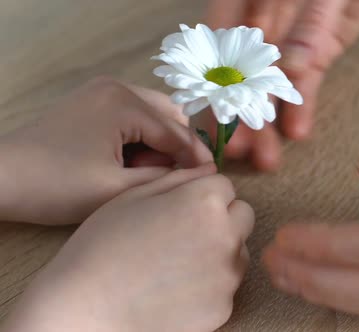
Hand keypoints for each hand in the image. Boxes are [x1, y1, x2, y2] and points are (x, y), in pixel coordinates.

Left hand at [0, 77, 211, 224]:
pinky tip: (133, 161)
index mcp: (124, 103)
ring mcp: (101, 91)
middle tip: (177, 177)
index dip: (196, 157)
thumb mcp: (117, 189)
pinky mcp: (91, 101)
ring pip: (152, 114)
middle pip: (169, 115)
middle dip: (178, 146)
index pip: (176, 131)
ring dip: (160, 141)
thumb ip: (165, 178)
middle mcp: (116, 87)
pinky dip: (141, 136)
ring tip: (151, 171)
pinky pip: (132, 115)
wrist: (1, 178)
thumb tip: (201, 173)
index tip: (212, 179)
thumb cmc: (56, 185)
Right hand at [3, 167, 253, 331]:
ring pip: (238, 252)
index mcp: (206, 201)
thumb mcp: (135, 196)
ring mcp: (228, 276)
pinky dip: (209, 286)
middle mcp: (227, 236)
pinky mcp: (223, 308)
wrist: (86, 309)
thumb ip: (181, 178)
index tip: (181, 207)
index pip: (226, 186)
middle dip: (221, 218)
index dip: (202, 194)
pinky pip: (226, 287)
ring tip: (177, 264)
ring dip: (220, 251)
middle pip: (242, 216)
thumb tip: (210, 170)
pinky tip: (176, 290)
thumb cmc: (103, 246)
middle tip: (184, 233)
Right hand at [206, 0, 358, 170]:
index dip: (215, 82)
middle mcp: (266, 13)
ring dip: (270, 118)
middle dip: (240, 111)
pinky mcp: (321, 43)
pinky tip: (297, 131)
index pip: (222, 40)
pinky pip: (309, 77)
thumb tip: (291, 65)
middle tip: (238, 151)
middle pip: (245, 67)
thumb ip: (305, 22)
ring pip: (276, 79)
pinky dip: (304, 103)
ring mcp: (295, 30)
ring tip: (267, 157)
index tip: (213, 120)